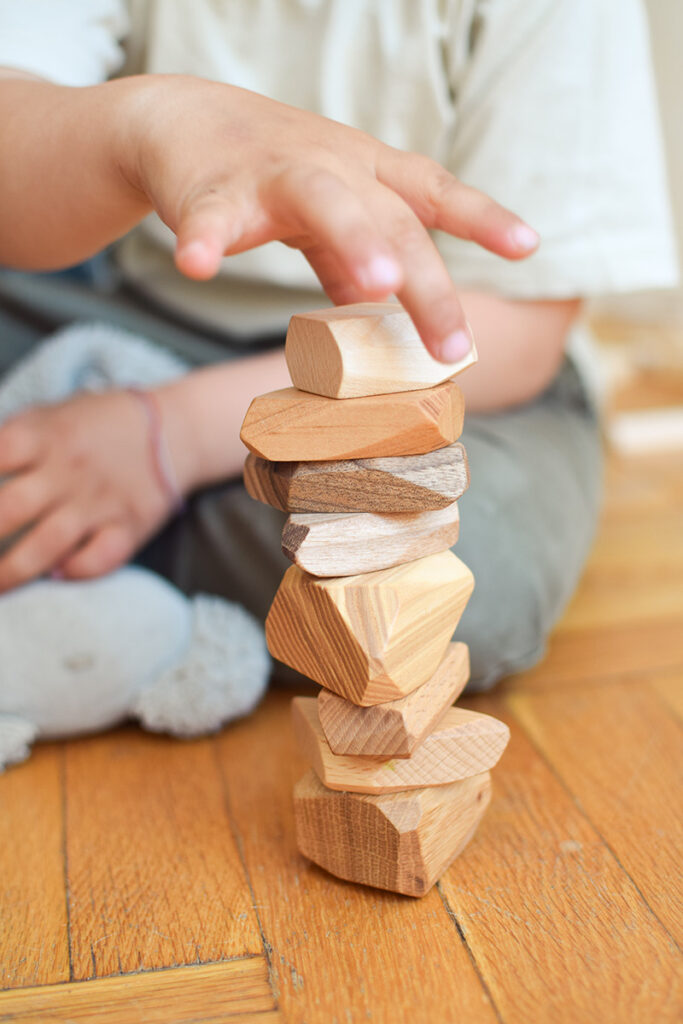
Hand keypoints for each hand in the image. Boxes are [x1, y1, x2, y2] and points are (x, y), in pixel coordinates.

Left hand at [0, 390, 185, 590]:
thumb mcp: (48, 415)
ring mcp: (98, 502)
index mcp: (42, 436)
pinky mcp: (128, 526)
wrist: (176, 428)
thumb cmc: (100, 423)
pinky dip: (76, 570)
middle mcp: (67, 470)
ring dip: (10, 572)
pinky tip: (57, 576)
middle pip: (8, 509)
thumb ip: (8, 440)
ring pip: (47, 544)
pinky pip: (99, 557)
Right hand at [121, 75, 538, 361]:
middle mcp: (333, 167)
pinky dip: (206, 241)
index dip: (482, 218)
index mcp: (366, 174)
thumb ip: (353, 260)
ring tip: (377, 285)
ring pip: (322, 201)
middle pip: (392, 220)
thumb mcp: (328, 210)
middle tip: (455, 343)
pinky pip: (211, 218)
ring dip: (353, 240)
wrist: (179, 118)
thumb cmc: (269, 173)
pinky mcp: (212, 190)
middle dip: (427, 283)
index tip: (526, 246)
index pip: (435, 193)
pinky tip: (198, 265)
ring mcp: (274, 174)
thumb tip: (381, 314)